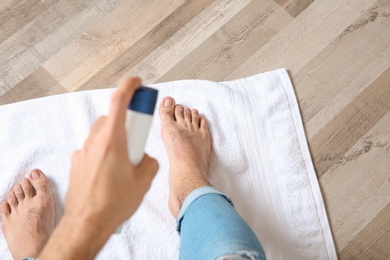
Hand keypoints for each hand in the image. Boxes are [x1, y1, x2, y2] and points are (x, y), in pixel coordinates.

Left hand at [65, 77, 158, 232]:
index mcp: (112, 141)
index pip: (118, 102)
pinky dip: (104, 153)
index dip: (128, 86)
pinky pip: (93, 148)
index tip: (136, 81)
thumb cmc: (114, 203)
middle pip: (112, 119)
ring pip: (102, 134)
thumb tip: (145, 158)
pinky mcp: (77, 162)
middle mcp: (95, 142)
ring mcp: (83, 152)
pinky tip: (110, 173)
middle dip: (126, 124)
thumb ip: (150, 162)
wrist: (86, 223)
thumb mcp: (144, 182)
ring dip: (115, 140)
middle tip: (136, 142)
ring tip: (123, 164)